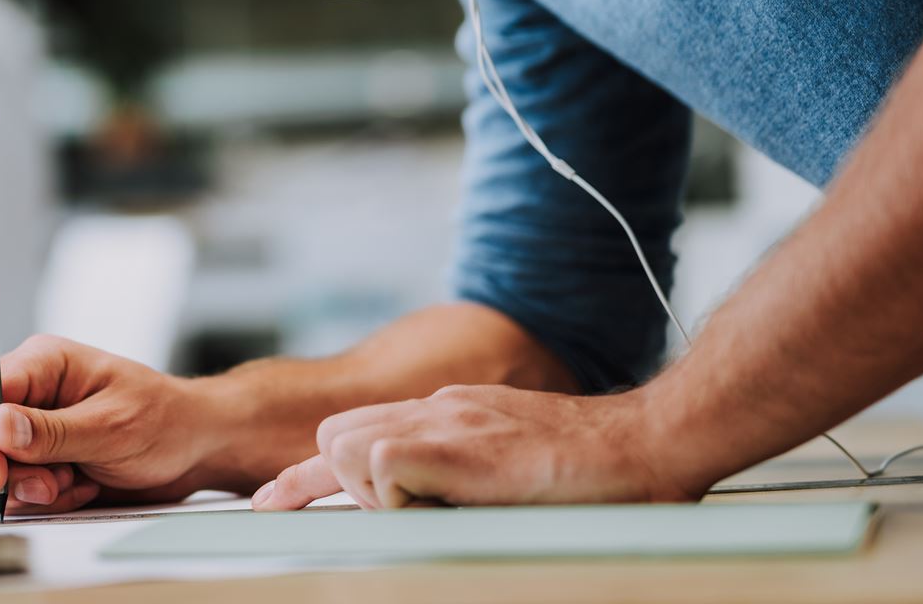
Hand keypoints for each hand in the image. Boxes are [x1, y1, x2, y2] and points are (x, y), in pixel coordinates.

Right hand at [0, 335, 218, 515]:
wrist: (190, 448)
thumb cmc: (163, 420)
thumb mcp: (114, 426)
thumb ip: (54, 432)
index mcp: (42, 363)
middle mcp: (24, 392)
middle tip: (49, 488)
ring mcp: (23, 429)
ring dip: (20, 490)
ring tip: (70, 485)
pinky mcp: (29, 461)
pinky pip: (3, 490)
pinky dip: (32, 502)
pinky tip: (74, 489)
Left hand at [253, 384, 702, 509]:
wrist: (648, 444)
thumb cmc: (601, 469)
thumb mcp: (517, 460)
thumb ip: (471, 471)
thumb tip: (440, 504)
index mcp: (452, 412)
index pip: (359, 432)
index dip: (311, 473)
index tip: (274, 500)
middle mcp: (440, 407)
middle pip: (338, 435)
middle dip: (338, 483)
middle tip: (376, 516)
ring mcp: (448, 420)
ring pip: (349, 447)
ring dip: (377, 492)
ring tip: (441, 511)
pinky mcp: (458, 445)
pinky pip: (385, 466)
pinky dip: (401, 497)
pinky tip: (452, 508)